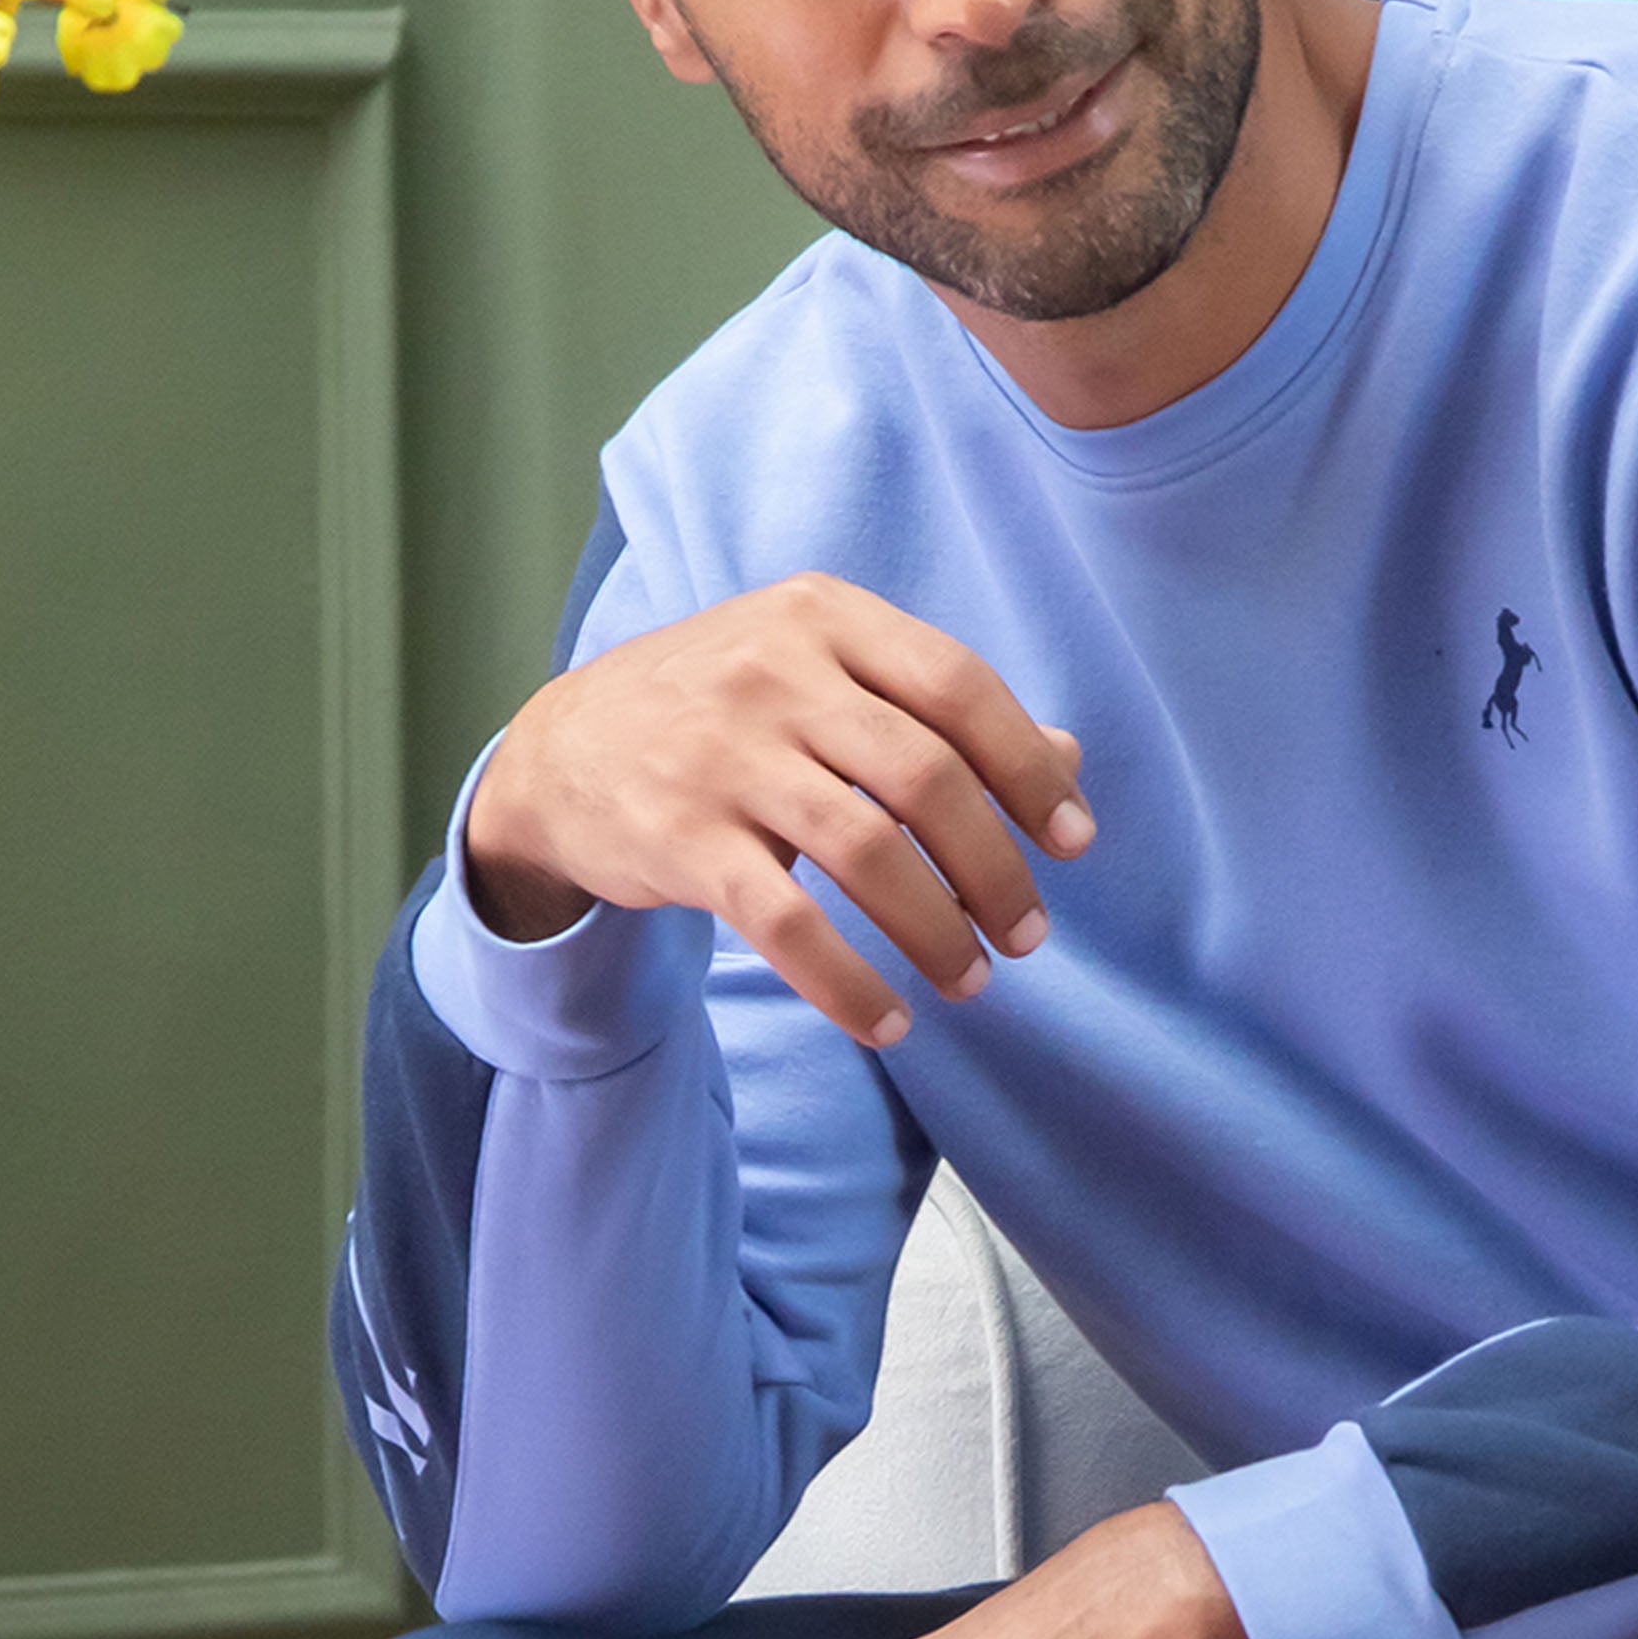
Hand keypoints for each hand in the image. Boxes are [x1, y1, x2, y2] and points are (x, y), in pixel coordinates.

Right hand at [463, 574, 1092, 1048]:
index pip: (959, 686)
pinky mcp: (680, 837)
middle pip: (925, 776)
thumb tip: (1068, 761)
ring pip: (866, 852)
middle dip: (995, 868)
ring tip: (971, 980)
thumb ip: (936, 710)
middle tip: (1026, 934)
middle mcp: (774, 672)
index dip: (1030, 769)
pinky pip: (787, 925)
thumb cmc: (727, 712)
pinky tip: (886, 1021)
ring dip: (937, 931)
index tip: (1073, 842)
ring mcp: (721, 753)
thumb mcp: (823, 674)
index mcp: (825, 617)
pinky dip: (849, 985)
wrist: (564, 749)